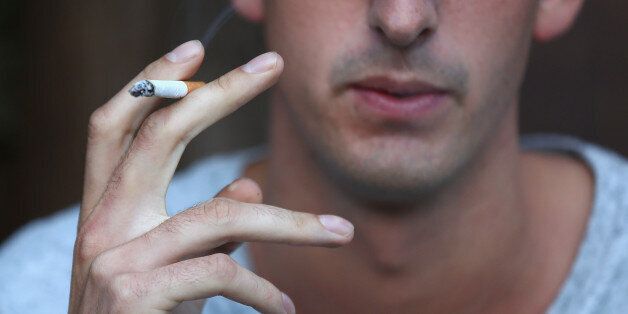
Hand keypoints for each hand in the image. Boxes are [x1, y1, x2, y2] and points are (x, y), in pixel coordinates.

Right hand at [68, 40, 353, 313]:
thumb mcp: (167, 271)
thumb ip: (205, 226)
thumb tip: (247, 186)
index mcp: (105, 212)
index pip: (115, 127)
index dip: (149, 82)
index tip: (195, 52)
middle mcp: (101, 226)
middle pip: (159, 136)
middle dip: (218, 94)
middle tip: (272, 65)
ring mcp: (115, 259)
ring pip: (220, 214)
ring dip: (292, 225)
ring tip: (340, 234)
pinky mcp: (138, 295)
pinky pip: (224, 273)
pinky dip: (265, 292)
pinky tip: (286, 310)